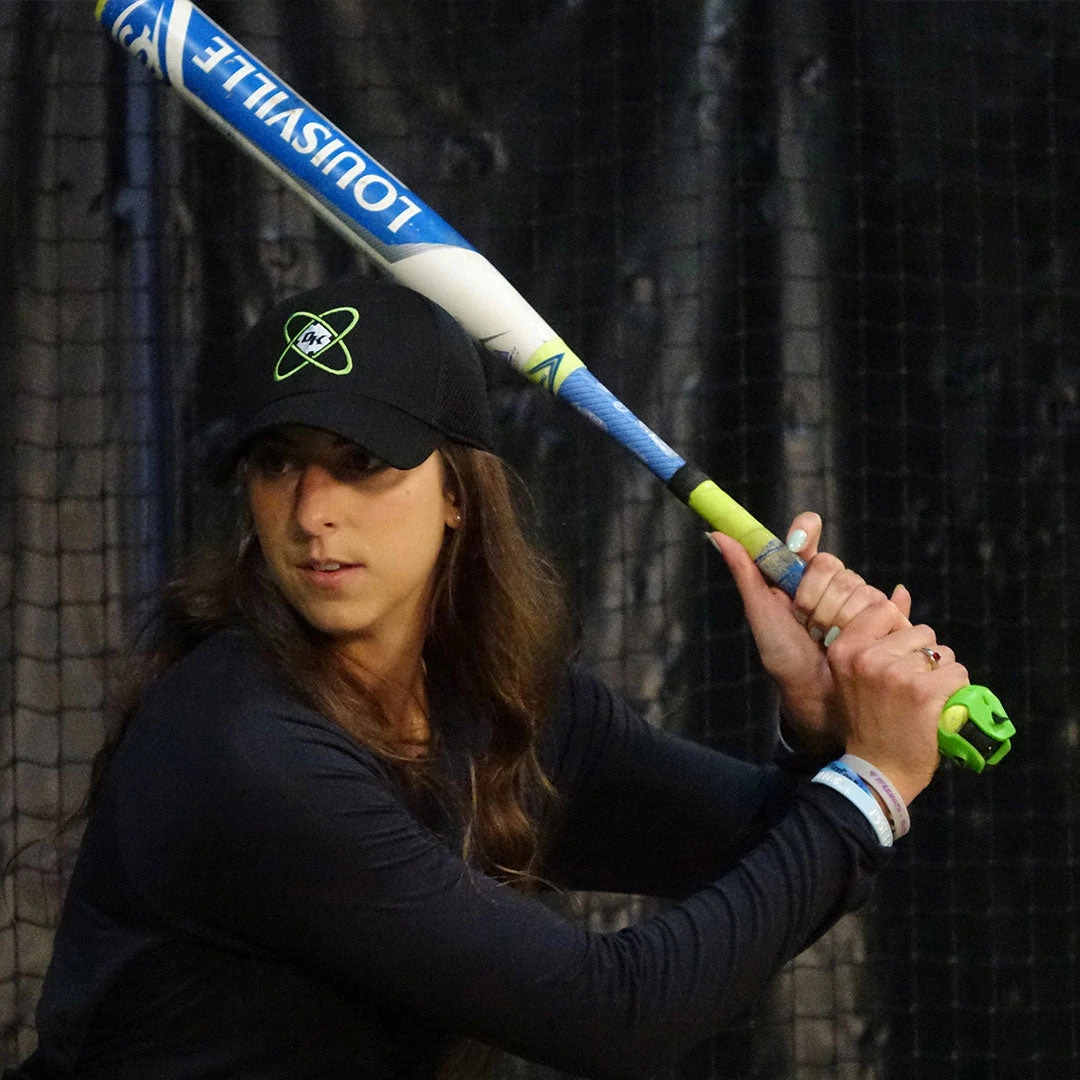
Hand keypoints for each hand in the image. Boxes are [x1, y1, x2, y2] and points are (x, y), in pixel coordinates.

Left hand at [708, 512, 910, 752]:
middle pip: (831, 564)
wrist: (813, 692)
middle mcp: (830, 581)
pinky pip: (887, 604)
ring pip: (858, 586)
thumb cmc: (783, 655)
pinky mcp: (885, 616)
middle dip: (814, 596)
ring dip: (838, 617)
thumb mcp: (761, 613)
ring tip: (827, 637)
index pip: (806, 535)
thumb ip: (746, 574)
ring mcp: (859, 597)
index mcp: (799, 574)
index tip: (800, 539)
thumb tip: (717, 534)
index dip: (805, 531)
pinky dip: (873, 620)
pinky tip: (867, 630)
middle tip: (805, 622)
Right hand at [825, 600, 968, 803]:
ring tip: (924, 698)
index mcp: (845, 649)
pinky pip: (957, 674)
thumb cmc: (869, 720)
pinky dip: (957, 690)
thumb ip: (876, 632)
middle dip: (923, 657)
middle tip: (909, 687)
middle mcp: (867, 657)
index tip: (894, 658)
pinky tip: (940, 707)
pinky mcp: (924, 692)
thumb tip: (901, 591)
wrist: (876, 769)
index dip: (898, 633)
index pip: (883, 611)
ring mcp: (896, 674)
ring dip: (942, 674)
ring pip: (942, 654)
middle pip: (920, 633)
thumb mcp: (858, 673)